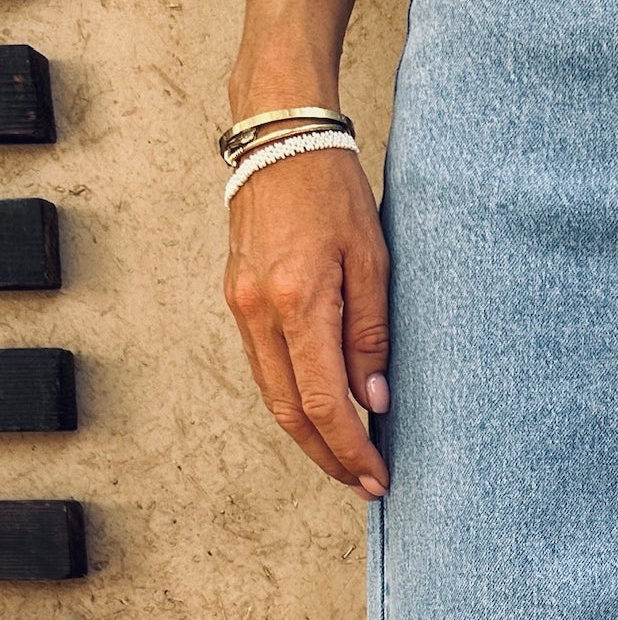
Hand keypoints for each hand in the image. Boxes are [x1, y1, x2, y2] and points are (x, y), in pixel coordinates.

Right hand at [224, 146, 390, 498]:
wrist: (278, 135)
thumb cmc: (333, 188)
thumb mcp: (371, 259)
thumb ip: (370, 334)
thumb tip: (374, 400)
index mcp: (297, 302)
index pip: (325, 402)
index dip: (351, 449)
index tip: (377, 476)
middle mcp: (259, 311)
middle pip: (290, 412)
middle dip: (329, 457)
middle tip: (365, 485)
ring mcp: (241, 306)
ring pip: (272, 395)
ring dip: (309, 435)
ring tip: (346, 461)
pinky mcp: (238, 298)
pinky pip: (264, 367)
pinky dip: (292, 400)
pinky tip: (321, 415)